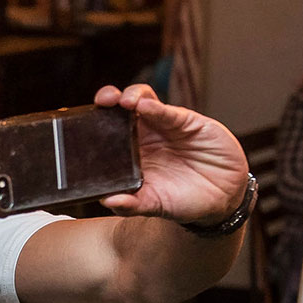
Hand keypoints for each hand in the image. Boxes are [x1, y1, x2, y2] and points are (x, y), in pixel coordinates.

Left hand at [94, 83, 248, 224]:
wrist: (221, 200)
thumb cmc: (183, 200)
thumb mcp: (154, 205)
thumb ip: (130, 205)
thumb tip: (107, 201)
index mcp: (129, 154)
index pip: (106, 131)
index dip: (95, 121)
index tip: (81, 123)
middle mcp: (144, 136)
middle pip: (121, 109)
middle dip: (110, 99)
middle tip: (103, 101)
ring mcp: (165, 127)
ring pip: (144, 101)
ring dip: (132, 96)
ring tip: (125, 102)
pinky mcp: (188, 123)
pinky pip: (169, 112)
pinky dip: (157, 107)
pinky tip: (146, 107)